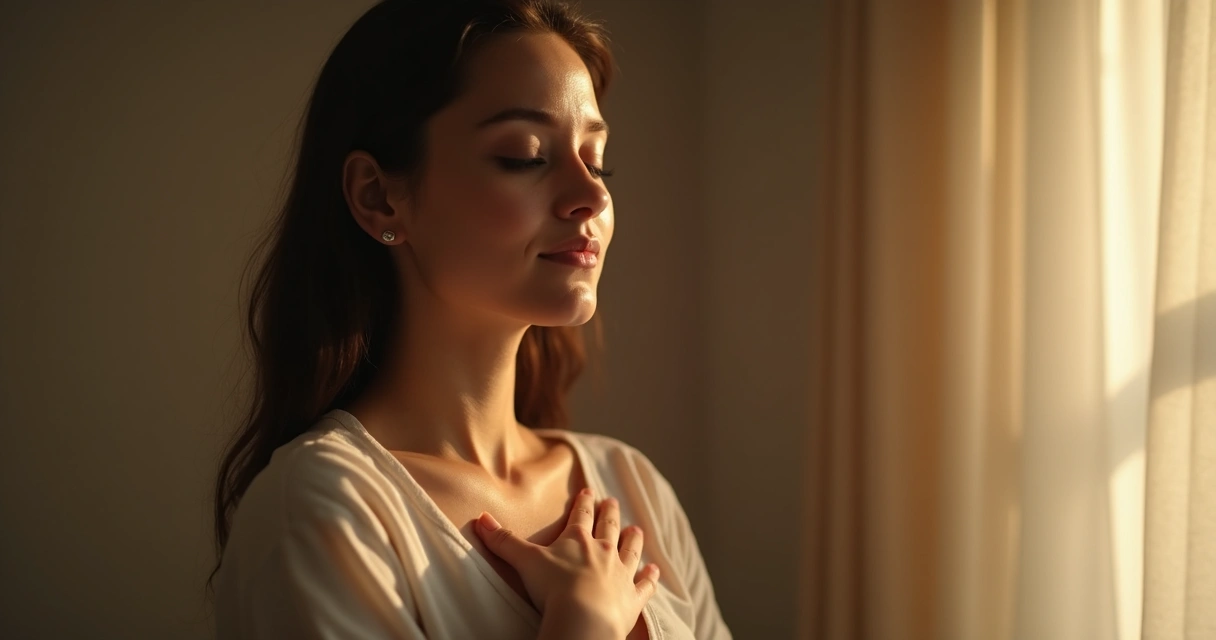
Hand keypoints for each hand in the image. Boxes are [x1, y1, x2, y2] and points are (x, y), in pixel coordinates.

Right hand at [474, 488, 659, 637]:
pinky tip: (655, 571)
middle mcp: (604, 552)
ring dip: (633, 540)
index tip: (589, 491)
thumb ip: (503, 541)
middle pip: (608, 528)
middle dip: (610, 514)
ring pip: (631, 551)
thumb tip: (480, 518)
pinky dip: (650, 578)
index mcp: (578, 540)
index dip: (584, 502)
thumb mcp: (524, 560)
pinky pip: (645, 586)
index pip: (581, 515)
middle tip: (613, 502)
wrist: (583, 616)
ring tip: (636, 529)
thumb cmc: (554, 586)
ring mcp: (621, 574)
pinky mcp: (632, 598)